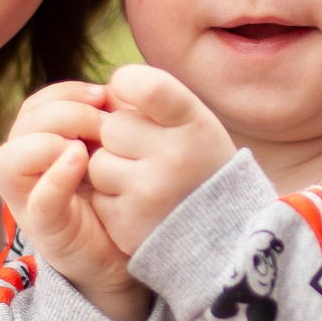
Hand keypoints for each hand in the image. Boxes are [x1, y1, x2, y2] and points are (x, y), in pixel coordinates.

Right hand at [0, 82, 149, 320]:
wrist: (127, 259)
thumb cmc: (119, 201)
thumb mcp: (113, 153)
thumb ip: (108, 123)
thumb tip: (114, 89)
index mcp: (40, 149)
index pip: (35, 106)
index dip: (65, 93)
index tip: (103, 95)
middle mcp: (26, 173)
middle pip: (21, 125)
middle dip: (63, 112)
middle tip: (102, 120)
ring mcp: (29, 202)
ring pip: (8, 161)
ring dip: (48, 140)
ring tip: (87, 145)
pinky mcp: (45, 230)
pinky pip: (38, 200)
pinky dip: (55, 176)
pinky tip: (80, 161)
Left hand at [85, 63, 238, 257]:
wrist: (224, 236)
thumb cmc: (200, 166)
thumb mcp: (195, 125)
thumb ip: (155, 100)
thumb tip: (105, 92)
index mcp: (195, 125)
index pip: (148, 87)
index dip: (128, 84)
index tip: (128, 91)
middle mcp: (176, 157)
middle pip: (112, 127)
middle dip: (120, 138)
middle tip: (145, 152)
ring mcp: (150, 193)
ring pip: (98, 164)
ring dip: (111, 170)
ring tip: (143, 181)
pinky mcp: (129, 224)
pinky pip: (98, 198)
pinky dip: (112, 201)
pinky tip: (139, 205)